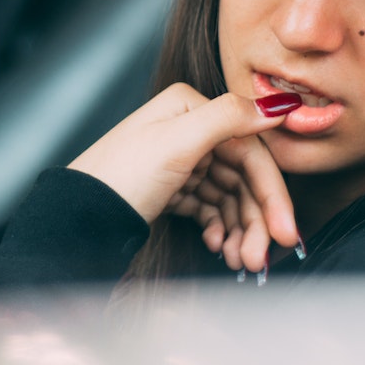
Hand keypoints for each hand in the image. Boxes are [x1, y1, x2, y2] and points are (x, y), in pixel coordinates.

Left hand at [67, 83, 300, 270]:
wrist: (79, 217)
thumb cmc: (118, 176)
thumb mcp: (175, 142)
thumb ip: (228, 117)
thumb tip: (279, 105)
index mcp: (190, 109)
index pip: (250, 151)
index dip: (272, 194)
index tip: (286, 230)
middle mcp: (188, 129)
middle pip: (242, 178)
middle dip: (255, 221)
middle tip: (258, 258)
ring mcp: (181, 160)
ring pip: (229, 197)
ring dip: (239, 230)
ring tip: (237, 260)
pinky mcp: (172, 188)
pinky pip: (210, 208)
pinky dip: (218, 228)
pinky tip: (216, 245)